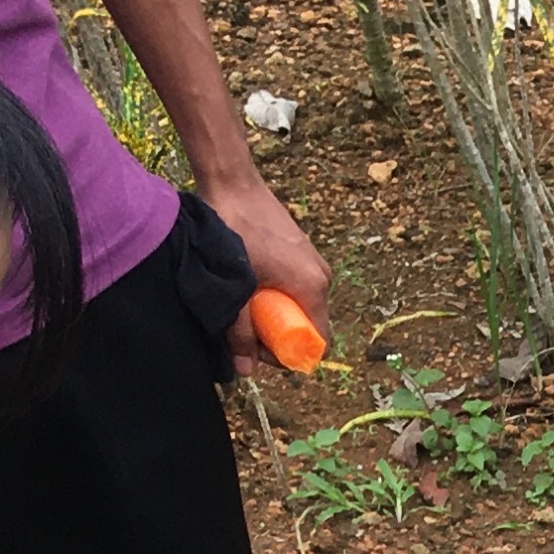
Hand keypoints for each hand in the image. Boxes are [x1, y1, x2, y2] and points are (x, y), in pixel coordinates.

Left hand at [208, 164, 333, 372]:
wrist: (232, 182)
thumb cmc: (234, 231)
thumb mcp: (236, 289)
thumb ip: (241, 332)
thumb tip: (246, 371)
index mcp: (313, 288)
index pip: (317, 342)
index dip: (289, 355)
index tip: (259, 350)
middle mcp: (321, 277)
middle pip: (307, 324)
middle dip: (278, 335)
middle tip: (245, 329)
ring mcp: (312, 261)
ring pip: (299, 305)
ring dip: (273, 313)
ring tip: (243, 304)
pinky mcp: (300, 252)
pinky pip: (294, 287)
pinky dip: (274, 294)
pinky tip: (249, 286)